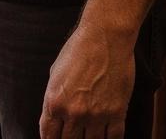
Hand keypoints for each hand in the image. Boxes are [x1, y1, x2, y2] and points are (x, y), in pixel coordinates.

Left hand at [40, 16, 135, 138]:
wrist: (105, 37)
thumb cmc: (78, 49)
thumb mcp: (55, 73)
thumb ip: (53, 99)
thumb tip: (53, 118)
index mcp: (54, 102)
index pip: (48, 136)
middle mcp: (74, 112)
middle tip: (74, 134)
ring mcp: (96, 115)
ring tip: (89, 134)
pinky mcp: (117, 113)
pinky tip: (106, 136)